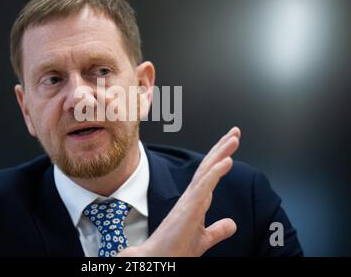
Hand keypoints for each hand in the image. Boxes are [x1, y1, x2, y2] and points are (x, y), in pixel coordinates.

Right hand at [119, 127, 240, 256]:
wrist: (158, 260)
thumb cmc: (175, 250)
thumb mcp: (204, 239)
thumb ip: (217, 230)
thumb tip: (231, 224)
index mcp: (195, 202)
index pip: (209, 174)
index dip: (220, 159)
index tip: (230, 146)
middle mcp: (191, 197)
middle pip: (208, 166)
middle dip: (222, 148)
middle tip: (234, 133)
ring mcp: (189, 200)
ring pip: (207, 170)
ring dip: (221, 153)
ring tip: (233, 138)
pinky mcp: (189, 208)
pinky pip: (204, 186)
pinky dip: (216, 172)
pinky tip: (227, 161)